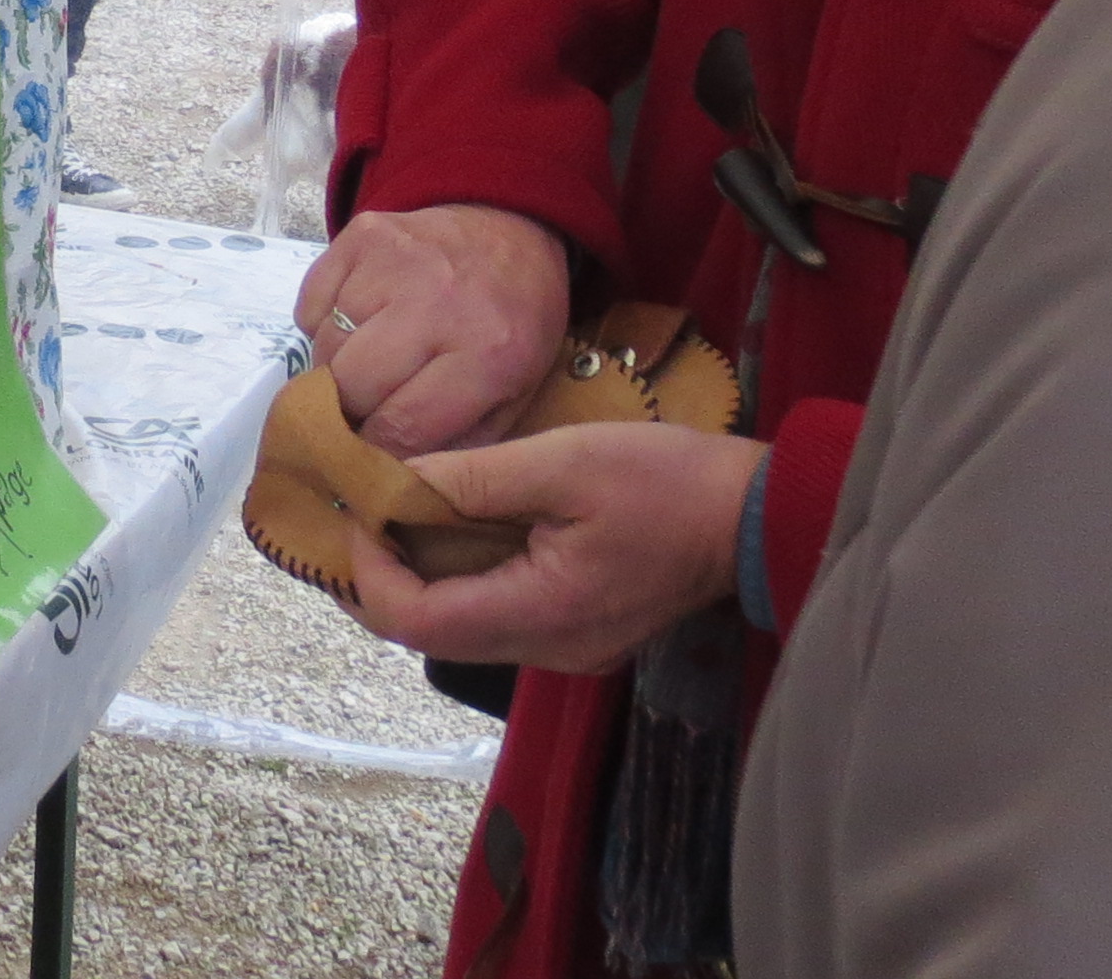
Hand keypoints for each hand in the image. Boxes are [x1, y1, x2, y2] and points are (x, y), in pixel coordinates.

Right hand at [297, 204, 572, 452]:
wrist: (511, 228)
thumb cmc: (514, 322)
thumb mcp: (514, 395)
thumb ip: (459, 445)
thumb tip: (391, 487)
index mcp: (488, 353)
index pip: (400, 427)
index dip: (375, 454)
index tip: (368, 463)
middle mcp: (438, 302)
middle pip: (351, 386)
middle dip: (349, 413)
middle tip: (360, 417)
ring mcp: (394, 262)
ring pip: (325, 346)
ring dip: (337, 369)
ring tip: (367, 367)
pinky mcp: (362, 236)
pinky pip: (311, 305)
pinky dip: (324, 326)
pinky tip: (359, 325)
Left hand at [345, 424, 767, 675]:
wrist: (753, 517)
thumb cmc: (667, 482)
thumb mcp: (564, 461)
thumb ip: (475, 478)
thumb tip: (396, 483)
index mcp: (540, 613)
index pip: (416, 621)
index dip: (368, 571)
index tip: (358, 511)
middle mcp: (547, 650)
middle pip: (430, 635)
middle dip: (381, 578)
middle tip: (360, 515)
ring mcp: (566, 648)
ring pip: (461, 630)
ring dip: (420, 580)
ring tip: (396, 517)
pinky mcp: (580, 634)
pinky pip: (497, 618)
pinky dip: (460, 580)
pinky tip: (453, 531)